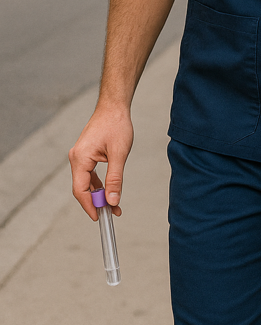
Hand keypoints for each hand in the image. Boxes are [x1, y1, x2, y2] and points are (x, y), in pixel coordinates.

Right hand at [68, 105, 133, 219]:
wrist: (114, 106)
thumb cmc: (116, 125)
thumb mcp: (119, 154)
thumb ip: (115, 179)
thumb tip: (112, 201)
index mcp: (80, 159)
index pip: (80, 190)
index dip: (89, 206)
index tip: (99, 218)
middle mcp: (76, 158)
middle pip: (82, 188)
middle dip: (96, 202)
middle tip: (112, 213)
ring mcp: (80, 156)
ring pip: (86, 182)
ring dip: (99, 194)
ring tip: (114, 205)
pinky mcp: (87, 154)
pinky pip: (89, 174)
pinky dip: (98, 184)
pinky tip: (108, 190)